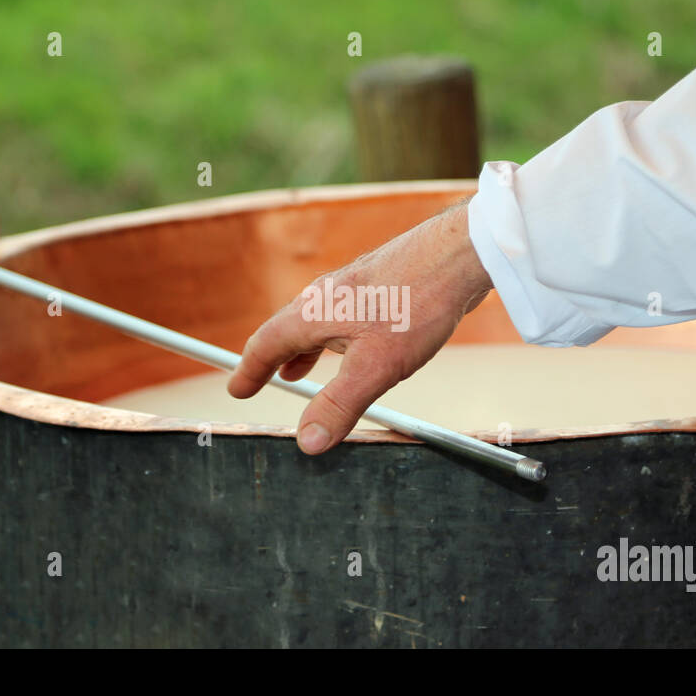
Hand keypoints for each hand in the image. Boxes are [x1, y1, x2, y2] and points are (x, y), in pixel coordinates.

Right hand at [227, 197, 492, 453]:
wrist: (460, 253)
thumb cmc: (415, 304)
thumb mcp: (375, 367)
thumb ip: (339, 405)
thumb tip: (306, 442)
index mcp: (313, 313)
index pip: (266, 344)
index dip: (249, 371)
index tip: (236, 389)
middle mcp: (325, 296)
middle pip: (287, 330)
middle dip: (272, 359)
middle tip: (259, 380)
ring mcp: (353, 288)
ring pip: (317, 323)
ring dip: (303, 350)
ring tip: (299, 371)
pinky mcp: (379, 286)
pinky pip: (343, 318)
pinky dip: (332, 339)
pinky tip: (355, 345)